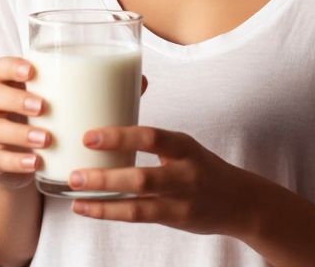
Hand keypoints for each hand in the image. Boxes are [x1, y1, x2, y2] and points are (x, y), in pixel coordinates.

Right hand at [0, 58, 148, 190]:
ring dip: (19, 134)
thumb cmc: (48, 122)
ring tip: (46, 139)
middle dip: (17, 100)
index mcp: (12, 85)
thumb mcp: (65, 106)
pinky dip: (16, 162)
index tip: (32, 70)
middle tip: (43, 106)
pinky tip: (35, 164)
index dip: (12, 66)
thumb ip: (96, 91)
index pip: (1, 67)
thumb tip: (140, 79)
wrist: (23, 164)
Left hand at [67, 126, 263, 237]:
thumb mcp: (183, 146)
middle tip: (74, 172)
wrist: (240, 201)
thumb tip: (118, 96)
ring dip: (103, 197)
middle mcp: (184, 172)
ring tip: (74, 190)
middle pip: (142, 176)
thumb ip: (151, 135)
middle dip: (105, 176)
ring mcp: (180, 198)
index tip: (88, 136)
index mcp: (183, 146)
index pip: (151, 137)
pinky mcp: (175, 218)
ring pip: (138, 200)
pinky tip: (85, 208)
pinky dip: (108, 212)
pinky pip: (137, 216)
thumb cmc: (200, 167)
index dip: (119, 137)